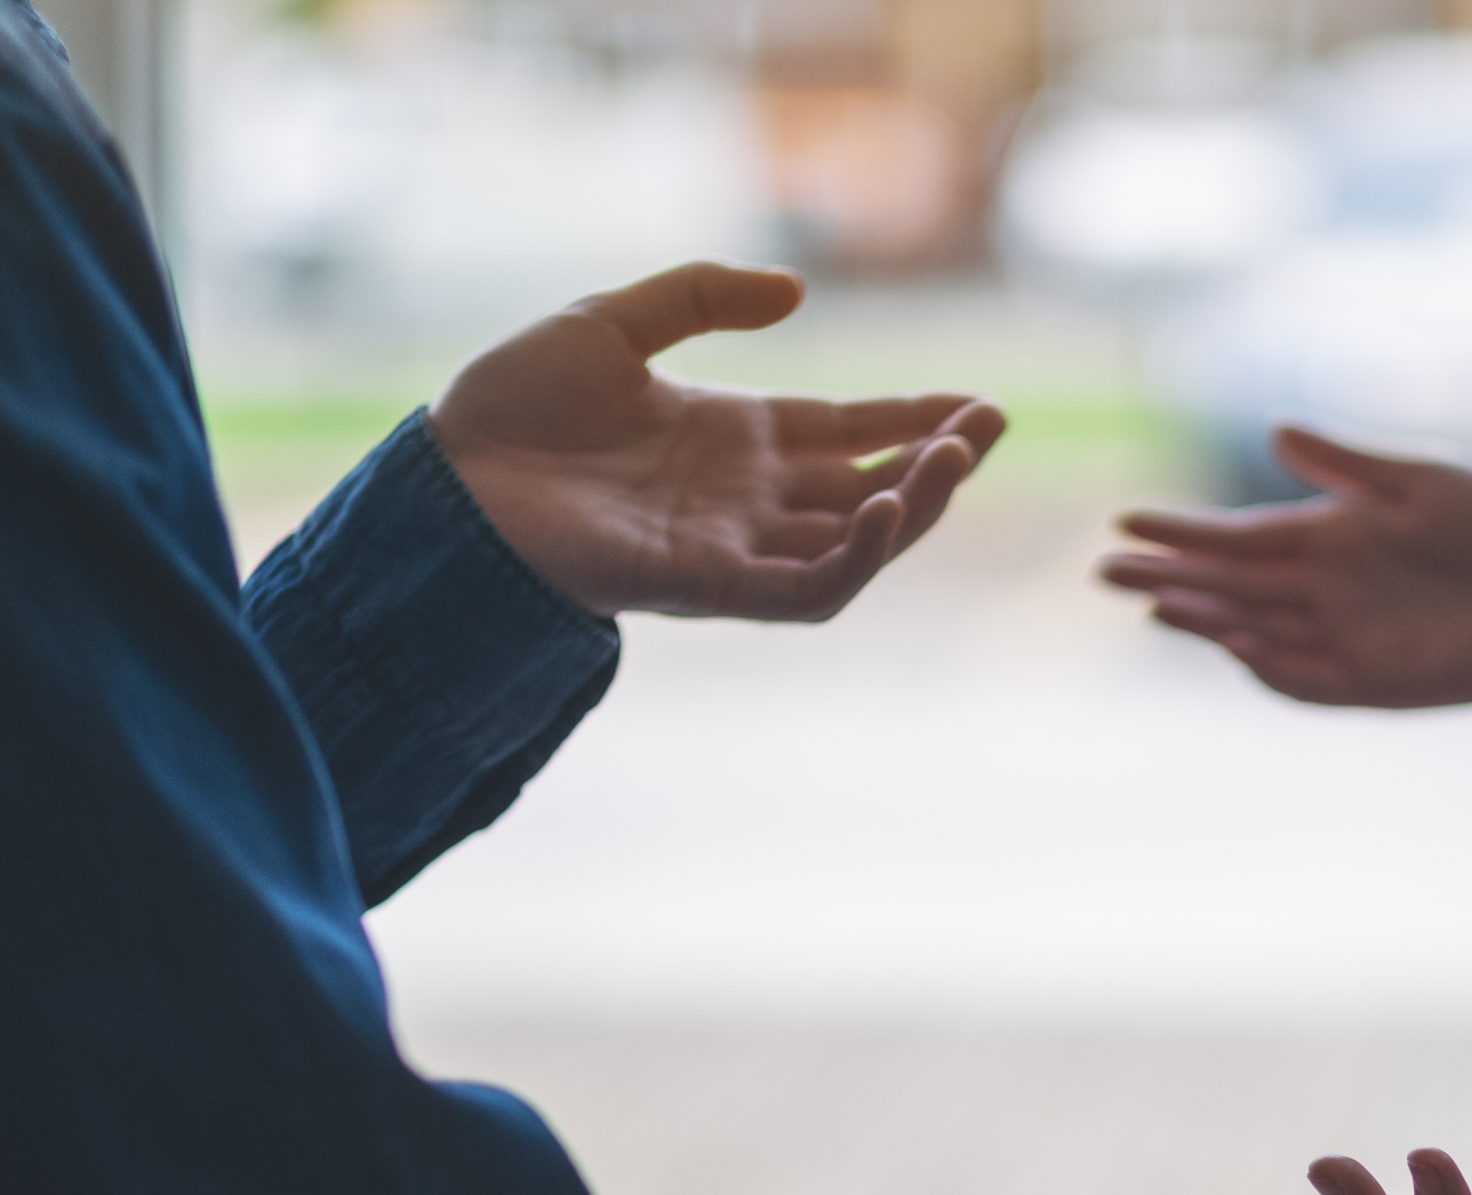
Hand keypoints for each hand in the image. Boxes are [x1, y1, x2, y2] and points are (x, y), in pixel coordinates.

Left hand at [427, 261, 1006, 621]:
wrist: (447, 477)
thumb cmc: (513, 405)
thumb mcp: (613, 322)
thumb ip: (702, 297)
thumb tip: (797, 291)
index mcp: (735, 438)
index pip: (852, 434)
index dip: (918, 420)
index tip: (982, 406)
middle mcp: (748, 499)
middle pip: (872, 489)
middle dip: (938, 464)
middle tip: (987, 428)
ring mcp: (735, 546)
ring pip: (857, 543)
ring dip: (915, 507)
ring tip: (951, 460)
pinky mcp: (712, 587)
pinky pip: (807, 589)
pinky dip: (856, 557)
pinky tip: (883, 508)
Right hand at [1101, 427, 1471, 739]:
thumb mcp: (1428, 482)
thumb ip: (1351, 466)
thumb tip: (1276, 432)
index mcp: (1330, 534)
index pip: (1239, 535)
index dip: (1183, 530)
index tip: (1126, 520)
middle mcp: (1325, 590)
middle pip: (1230, 586)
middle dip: (1169, 577)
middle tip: (1104, 571)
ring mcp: (1345, 639)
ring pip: (1256, 632)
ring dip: (1205, 621)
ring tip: (1154, 605)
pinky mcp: (1374, 683)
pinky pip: (1308, 681)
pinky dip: (1270, 669)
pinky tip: (1234, 647)